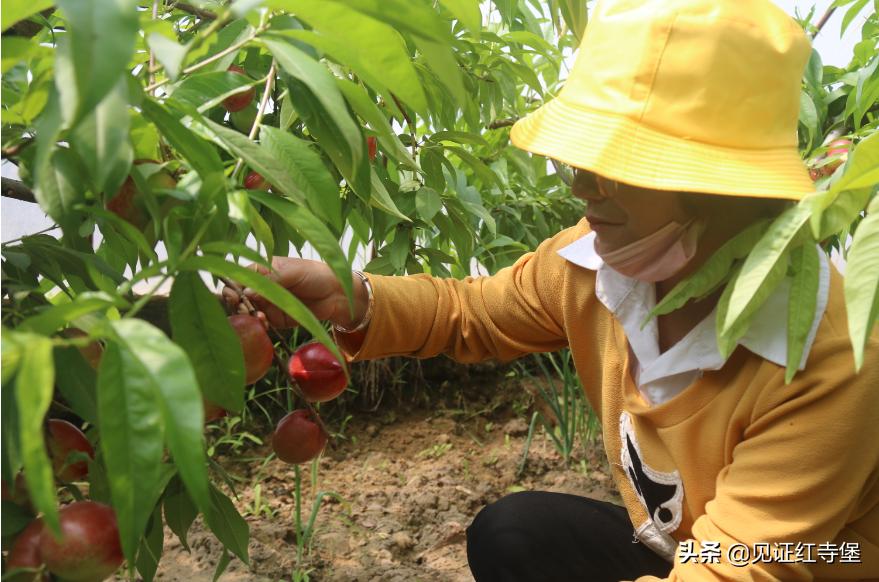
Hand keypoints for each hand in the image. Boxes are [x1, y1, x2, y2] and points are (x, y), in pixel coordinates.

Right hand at [221, 257, 368, 329]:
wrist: (337, 294)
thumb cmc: (316, 274)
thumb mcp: (293, 272)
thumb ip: (271, 280)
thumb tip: (248, 292)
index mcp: (262, 269)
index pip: (238, 276)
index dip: (232, 285)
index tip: (232, 294)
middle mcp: (260, 287)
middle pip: (238, 296)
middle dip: (235, 303)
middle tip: (241, 308)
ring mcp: (266, 303)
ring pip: (247, 311)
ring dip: (246, 315)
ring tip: (255, 316)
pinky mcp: (274, 319)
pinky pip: (261, 323)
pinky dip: (259, 324)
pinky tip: (264, 322)